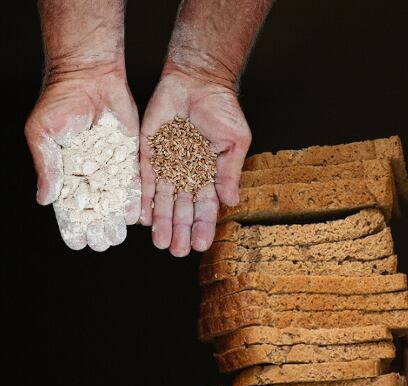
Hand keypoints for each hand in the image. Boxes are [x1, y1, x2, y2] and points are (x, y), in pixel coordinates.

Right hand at [25, 69, 139, 249]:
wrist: (90, 76)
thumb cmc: (60, 101)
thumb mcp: (43, 134)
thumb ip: (46, 167)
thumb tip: (45, 200)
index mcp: (64, 169)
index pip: (68, 204)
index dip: (72, 224)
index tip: (78, 243)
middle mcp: (89, 170)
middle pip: (94, 206)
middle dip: (97, 226)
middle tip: (102, 243)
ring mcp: (111, 164)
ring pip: (114, 198)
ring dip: (116, 219)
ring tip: (118, 237)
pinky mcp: (131, 155)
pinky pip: (133, 181)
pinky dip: (133, 199)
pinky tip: (136, 216)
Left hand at [139, 69, 251, 256]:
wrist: (197, 80)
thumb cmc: (222, 108)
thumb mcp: (234, 141)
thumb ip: (229, 171)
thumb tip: (231, 201)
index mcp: (209, 173)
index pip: (206, 206)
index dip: (203, 226)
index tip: (201, 245)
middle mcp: (187, 173)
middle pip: (182, 208)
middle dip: (179, 230)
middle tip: (176, 251)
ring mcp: (167, 164)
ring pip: (162, 199)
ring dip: (161, 222)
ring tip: (160, 243)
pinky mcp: (148, 152)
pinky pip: (143, 179)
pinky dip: (141, 198)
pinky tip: (140, 218)